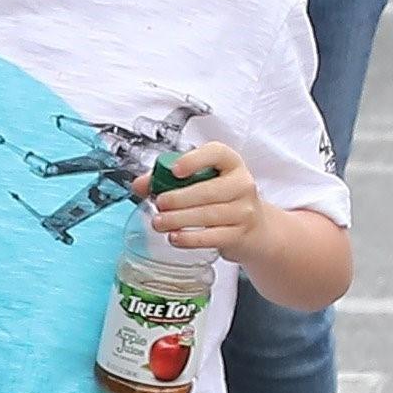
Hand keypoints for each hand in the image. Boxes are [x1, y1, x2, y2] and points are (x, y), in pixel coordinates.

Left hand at [137, 142, 261, 256]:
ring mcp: (244, 211)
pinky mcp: (239, 234)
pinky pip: (213, 237)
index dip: (194, 160)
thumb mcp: (201, 180)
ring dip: (179, 219)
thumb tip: (139, 185)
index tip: (175, 170)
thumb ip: (167, 178)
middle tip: (159, 203)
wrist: (253, 226)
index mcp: (230, 163)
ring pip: (209, 215)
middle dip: (179, 198)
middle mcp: (241, 184)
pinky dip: (190, 239)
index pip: (216, 153)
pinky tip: (175, 237)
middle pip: (209, 190)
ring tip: (159, 222)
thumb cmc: (220, 197)